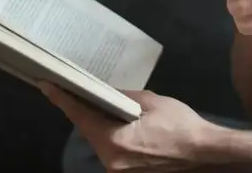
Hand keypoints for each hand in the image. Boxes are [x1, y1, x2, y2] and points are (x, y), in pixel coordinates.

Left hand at [41, 82, 211, 171]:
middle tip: (90, 94)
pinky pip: (115, 153)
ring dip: (106, 127)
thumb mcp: (153, 102)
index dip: (63, 100)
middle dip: (91, 113)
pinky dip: (116, 139)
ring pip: (103, 143)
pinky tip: (127, 128)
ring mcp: (119, 172)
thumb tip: (107, 93)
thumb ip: (125, 98)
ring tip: (120, 112)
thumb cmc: (181, 126)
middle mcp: (112, 162)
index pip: (81, 117)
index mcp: (115, 141)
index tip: (47, 86)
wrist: (204, 153)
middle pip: (91, 132)